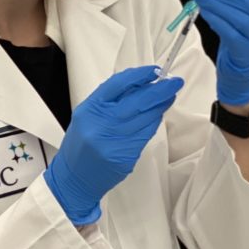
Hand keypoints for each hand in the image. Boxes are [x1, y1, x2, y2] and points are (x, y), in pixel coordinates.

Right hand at [44, 66, 181, 223]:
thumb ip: (110, 101)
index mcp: (90, 109)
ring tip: (169, 97)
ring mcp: (115, 141)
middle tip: (175, 82)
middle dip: (160, 90)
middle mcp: (102, 124)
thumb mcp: (87, 116)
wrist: (74, 177)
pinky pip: (146, 135)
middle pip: (138, 101)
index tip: (155, 71)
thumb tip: (140, 85)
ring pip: (146, 118)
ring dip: (160, 106)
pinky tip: (157, 116)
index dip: (140, 75)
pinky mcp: (126, 155)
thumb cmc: (81, 144)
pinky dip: (153, 123)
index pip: (119, 84)